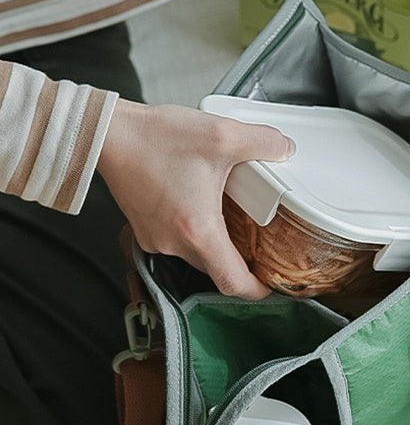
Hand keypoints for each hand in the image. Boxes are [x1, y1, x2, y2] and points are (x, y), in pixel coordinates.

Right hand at [97, 99, 295, 298]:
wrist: (108, 134)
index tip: (270, 284)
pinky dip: (192, 232)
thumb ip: (262, 142)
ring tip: (229, 217)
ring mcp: (155, 239)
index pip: (232, 283)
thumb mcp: (221, 134)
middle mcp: (174, 243)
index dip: (257, 290)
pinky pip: (176, 242)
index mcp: (198, 231)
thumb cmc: (154, 139)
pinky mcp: (144, 230)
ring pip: (196, 255)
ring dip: (214, 242)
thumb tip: (285, 149)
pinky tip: (199, 205)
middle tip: (258, 243)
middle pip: (216, 269)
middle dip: (238, 260)